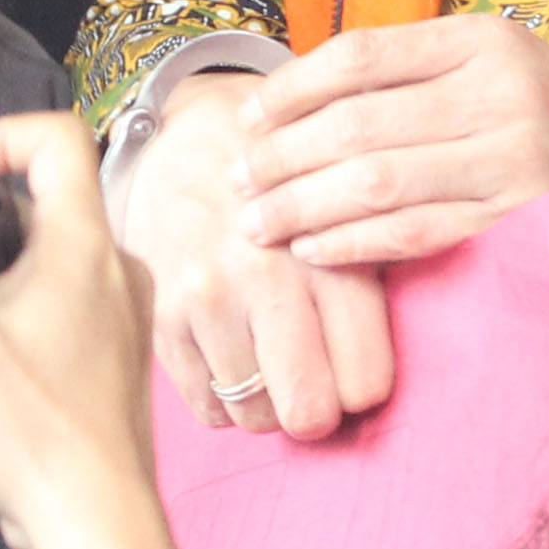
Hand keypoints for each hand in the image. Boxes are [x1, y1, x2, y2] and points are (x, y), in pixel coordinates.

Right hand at [0, 115, 164, 548]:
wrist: (91, 516)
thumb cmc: (37, 435)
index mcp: (86, 243)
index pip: (56, 137)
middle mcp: (116, 269)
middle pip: (51, 199)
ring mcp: (121, 313)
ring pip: (57, 257)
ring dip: (2, 267)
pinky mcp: (113, 355)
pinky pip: (67, 304)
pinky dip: (24, 310)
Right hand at [125, 76, 395, 435]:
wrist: (181, 132)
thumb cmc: (280, 174)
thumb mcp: (342, 202)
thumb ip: (370, 269)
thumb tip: (386, 361)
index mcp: (330, 253)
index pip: (365, 380)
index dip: (361, 385)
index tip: (350, 369)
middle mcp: (270, 280)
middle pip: (309, 411)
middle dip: (314, 409)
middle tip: (310, 382)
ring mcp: (209, 300)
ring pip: (254, 415)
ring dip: (265, 402)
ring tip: (268, 359)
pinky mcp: (161, 314)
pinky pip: (203, 405)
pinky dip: (221, 397)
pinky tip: (231, 356)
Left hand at [231, 13, 548, 267]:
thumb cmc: (542, 108)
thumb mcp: (490, 60)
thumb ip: (409, 71)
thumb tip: (291, 96)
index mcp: (483, 40)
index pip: (363, 56)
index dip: (293, 89)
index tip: (248, 118)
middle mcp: (499, 94)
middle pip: (361, 124)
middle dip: (284, 157)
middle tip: (237, 180)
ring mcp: (511, 161)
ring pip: (380, 184)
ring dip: (304, 207)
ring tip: (257, 223)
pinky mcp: (517, 222)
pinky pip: (417, 235)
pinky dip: (356, 245)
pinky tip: (314, 251)